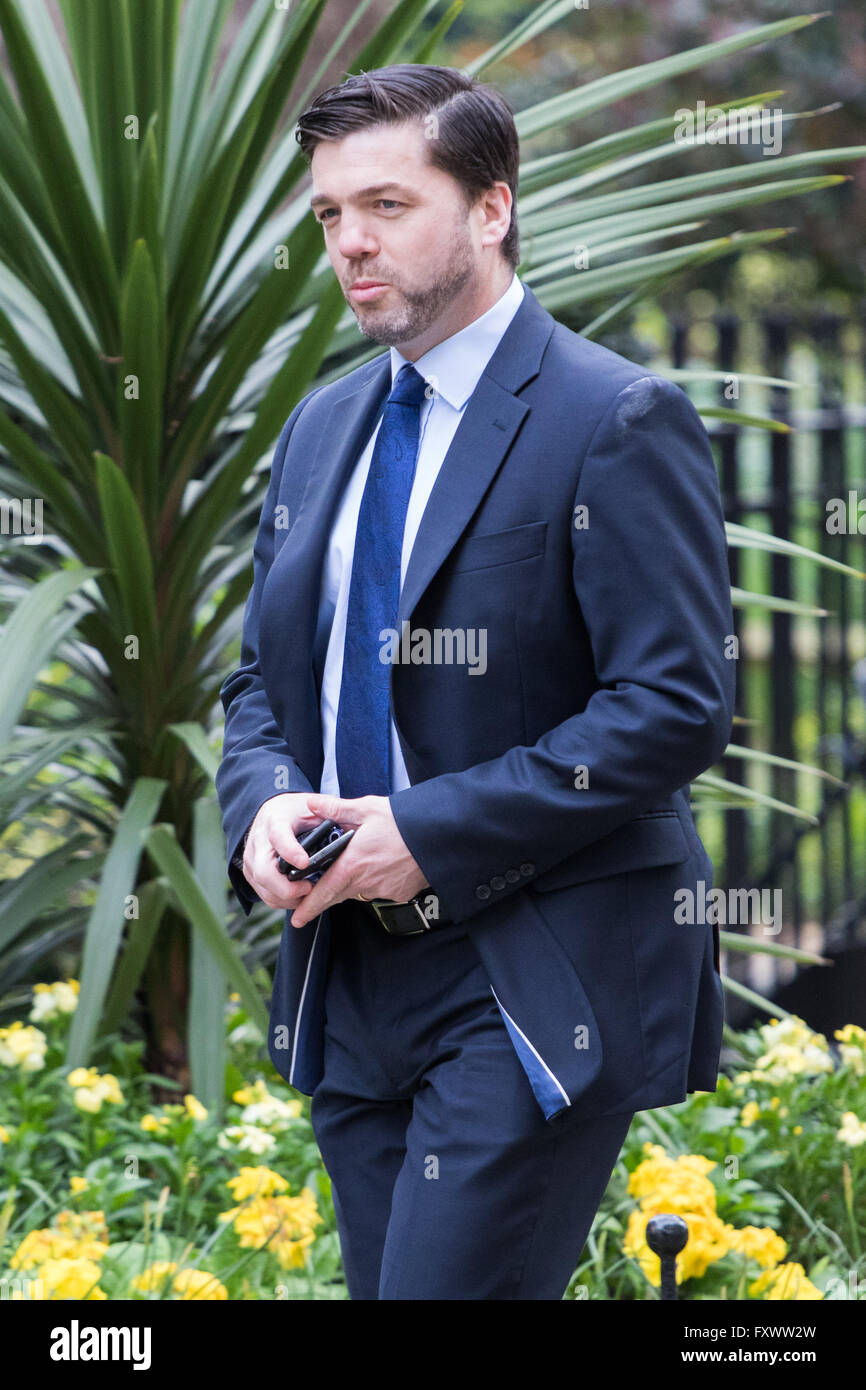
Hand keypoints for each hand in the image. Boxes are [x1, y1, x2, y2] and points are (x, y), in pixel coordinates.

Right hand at [241, 792, 321, 910]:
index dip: (290, 852)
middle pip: (264, 872)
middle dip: (287, 888)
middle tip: (310, 888)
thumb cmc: (295, 812)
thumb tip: (346, 835)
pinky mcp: (251, 874)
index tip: (305, 863)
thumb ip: (327, 818)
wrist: (272, 812)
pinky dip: (283, 900)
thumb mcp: (312, 807)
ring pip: (265, 889)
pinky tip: (300, 895)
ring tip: (309, 893)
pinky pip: (265, 895)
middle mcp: (258, 841)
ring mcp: (251, 860)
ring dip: (288, 898)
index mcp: (275, 821)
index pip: (278, 837)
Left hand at [288, 792, 429, 927]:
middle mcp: (366, 881)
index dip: (308, 908)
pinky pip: (379, 890)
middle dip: (324, 899)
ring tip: (357, 866)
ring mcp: (383, 889)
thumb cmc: (404, 820)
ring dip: (351, 884)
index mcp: (352, 862)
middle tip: (313, 900)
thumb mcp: (367, 809)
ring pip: (358, 892)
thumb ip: (336, 809)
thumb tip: (310, 803)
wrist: (441, 835)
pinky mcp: (399, 892)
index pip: (323, 892)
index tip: (296, 919)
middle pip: (338, 896)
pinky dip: (375, 882)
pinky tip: (382, 866)